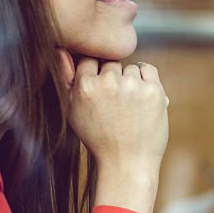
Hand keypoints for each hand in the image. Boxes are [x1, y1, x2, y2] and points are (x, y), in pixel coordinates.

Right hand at [57, 50, 167, 212]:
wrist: (127, 162)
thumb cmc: (98, 138)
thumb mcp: (73, 111)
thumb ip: (66, 79)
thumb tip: (60, 49)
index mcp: (85, 86)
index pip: (89, 59)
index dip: (96, 75)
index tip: (101, 91)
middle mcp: (109, 83)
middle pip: (111, 63)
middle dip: (113, 79)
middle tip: (116, 104)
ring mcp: (133, 86)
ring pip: (130, 67)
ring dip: (131, 80)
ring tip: (129, 107)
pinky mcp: (153, 91)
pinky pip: (149, 69)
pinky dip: (147, 78)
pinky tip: (141, 96)